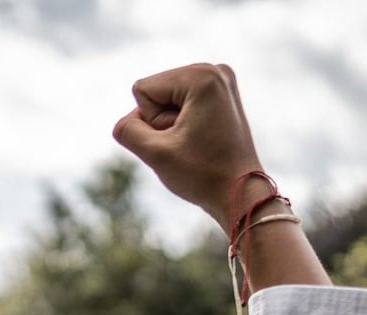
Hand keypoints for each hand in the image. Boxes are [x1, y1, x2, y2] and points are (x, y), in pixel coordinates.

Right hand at [111, 64, 266, 229]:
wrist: (241, 193)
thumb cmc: (202, 175)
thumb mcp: (154, 153)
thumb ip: (127, 130)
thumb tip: (125, 122)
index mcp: (201, 75)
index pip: (142, 90)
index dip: (152, 122)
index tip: (180, 139)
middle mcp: (214, 69)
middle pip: (155, 92)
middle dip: (162, 122)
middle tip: (190, 143)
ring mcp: (221, 80)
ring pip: (165, 100)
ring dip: (172, 126)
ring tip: (197, 142)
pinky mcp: (221, 94)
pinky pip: (180, 104)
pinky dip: (183, 124)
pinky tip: (202, 138)